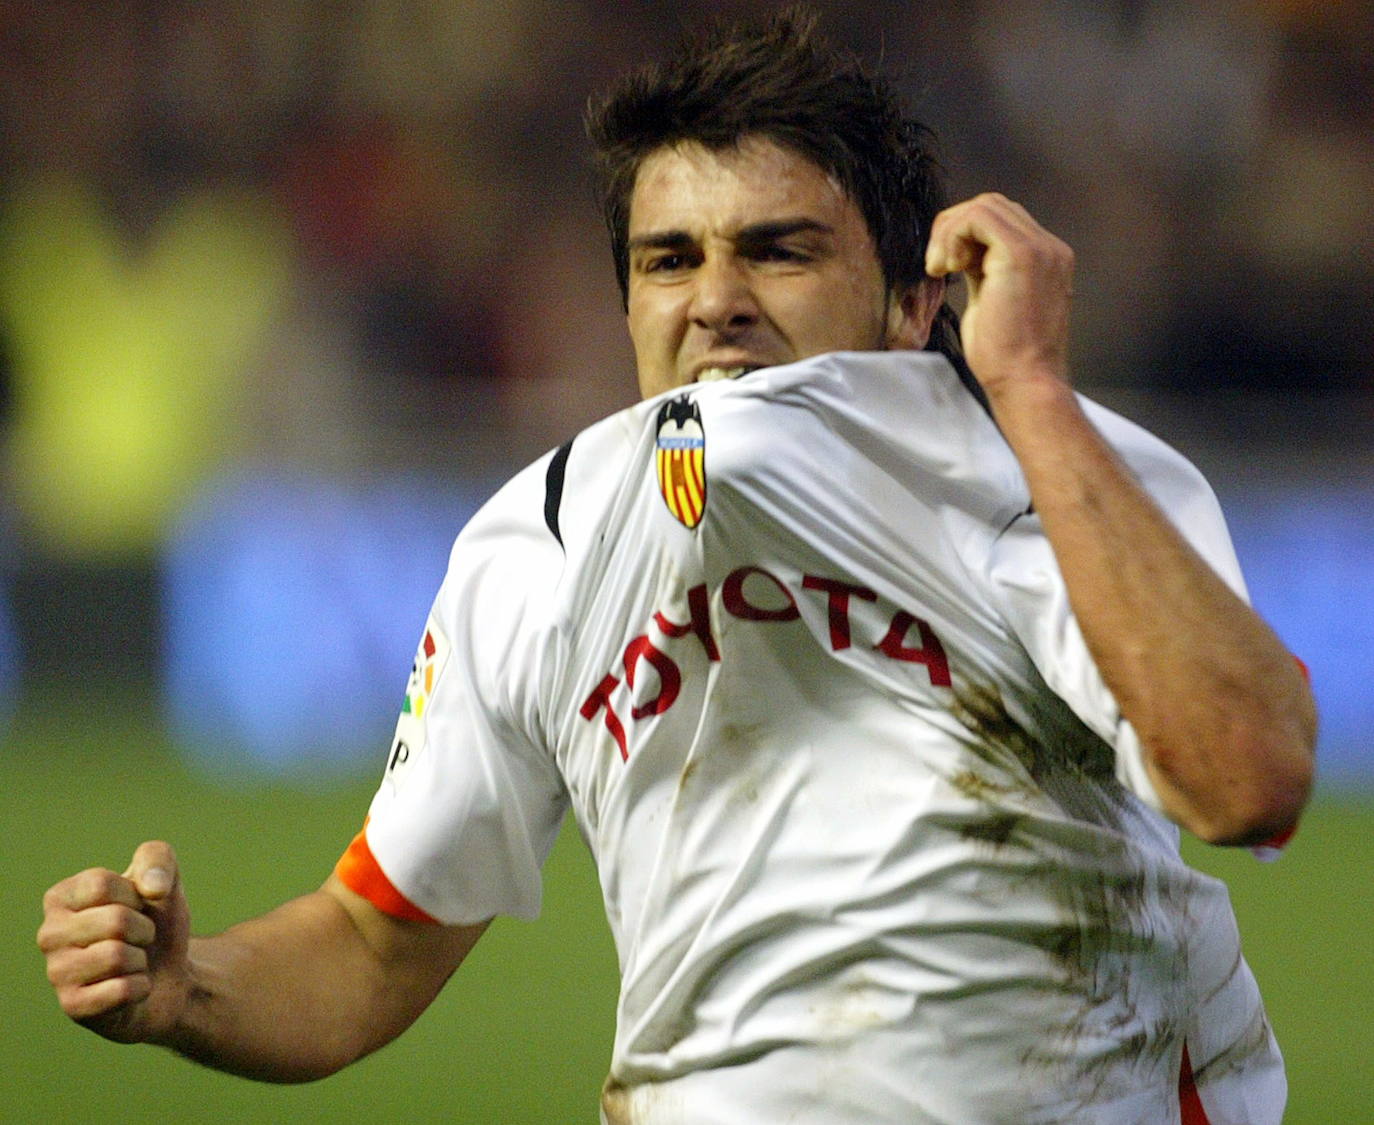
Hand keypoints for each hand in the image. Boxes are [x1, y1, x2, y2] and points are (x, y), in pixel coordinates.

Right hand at [38, 841, 191, 1044]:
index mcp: (61, 898)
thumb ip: (158, 859)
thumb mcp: (164, 880)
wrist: (171, 976)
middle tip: (140, 938)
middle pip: (115, 920)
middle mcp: (49, 934)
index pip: (101, 884)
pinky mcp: (73, 1007)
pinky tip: (131, 987)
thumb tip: (152, 888)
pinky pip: (122, 991)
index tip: (138, 906)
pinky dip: (141, 987)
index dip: (136, 895)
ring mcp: (57, 973)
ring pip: (117, 957)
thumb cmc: (157, 922)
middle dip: (144, 929)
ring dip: (141, 959)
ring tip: (133, 962)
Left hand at [925, 193, 1073, 394]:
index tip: (947, 268)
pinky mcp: (1022, 254)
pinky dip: (953, 235)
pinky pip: (978, 218)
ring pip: (984, 206)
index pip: (1002, 220)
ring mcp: (1041, 248)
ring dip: (951, 231)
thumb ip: (982, 271)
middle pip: (993, 205)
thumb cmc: (1006, 357)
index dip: (965, 235)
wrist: (1025, 381)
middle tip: (938, 266)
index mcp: (1046, 259)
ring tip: (942, 268)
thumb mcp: (990, 301)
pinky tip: (946, 267)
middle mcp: (1049, 248)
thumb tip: (960, 254)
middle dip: (954, 228)